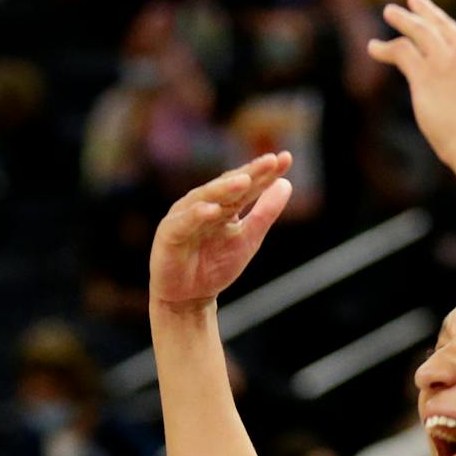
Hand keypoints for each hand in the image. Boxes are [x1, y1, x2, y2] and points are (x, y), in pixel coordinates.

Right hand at [148, 152, 295, 311]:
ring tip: (244, 181)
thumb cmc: (215, 266)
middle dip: (249, 173)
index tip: (286, 158)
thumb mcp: (248, 239)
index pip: (247, 184)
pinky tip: (212, 210)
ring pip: (205, 198)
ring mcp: (185, 217)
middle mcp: (203, 204)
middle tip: (270, 161)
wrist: (189, 298)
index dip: (265, 172)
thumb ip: (265, 213)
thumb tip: (286, 183)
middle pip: (229, 186)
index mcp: (224, 204)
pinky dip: (196, 215)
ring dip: (224, 189)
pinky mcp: (169, 234)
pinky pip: (184, 223)